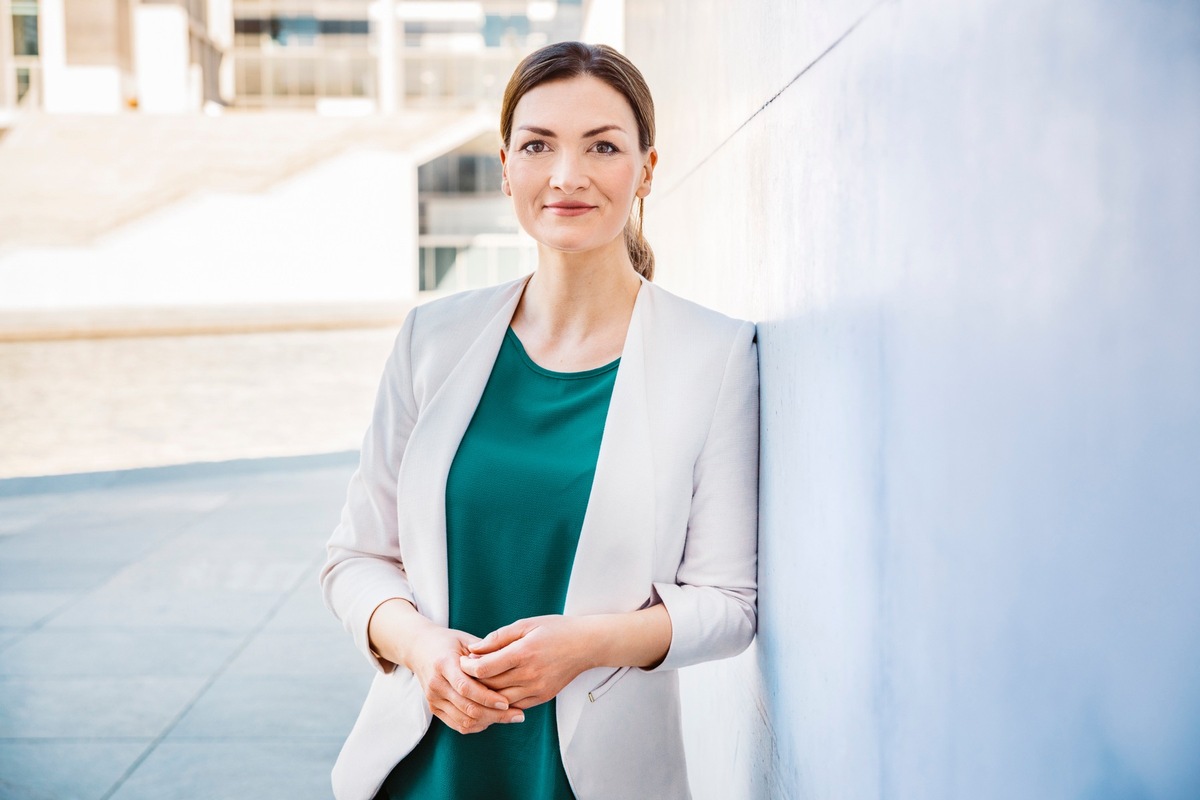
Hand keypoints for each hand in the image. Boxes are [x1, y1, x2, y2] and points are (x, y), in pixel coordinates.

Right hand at [368, 599, 524, 733]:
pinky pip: (458, 725)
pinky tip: (493, 718)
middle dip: (495, 714)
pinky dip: (478, 725)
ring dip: (489, 722)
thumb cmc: (449, 642)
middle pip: (467, 708)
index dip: (488, 697)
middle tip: (518, 715)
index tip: (508, 702)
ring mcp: (433, 699)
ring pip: (464, 721)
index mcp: (443, 664)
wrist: (419, 648)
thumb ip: (486, 653)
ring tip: (510, 717)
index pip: (466, 688)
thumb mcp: (466, 640)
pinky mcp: (434, 709)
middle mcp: (435, 684)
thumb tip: (511, 666)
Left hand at [459, 615, 596, 709]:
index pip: (485, 669)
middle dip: (473, 681)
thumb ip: (498, 638)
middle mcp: (530, 675)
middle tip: (464, 672)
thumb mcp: (525, 624)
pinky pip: (514, 705)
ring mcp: (537, 689)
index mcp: (524, 653)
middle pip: (489, 687)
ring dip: (485, 694)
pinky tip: (495, 691)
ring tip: (477, 683)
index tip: (463, 660)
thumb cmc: (555, 630)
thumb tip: (473, 650)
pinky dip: (501, 701)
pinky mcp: (542, 698)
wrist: (586, 645)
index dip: (468, 666)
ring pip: (500, 700)